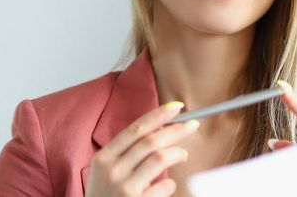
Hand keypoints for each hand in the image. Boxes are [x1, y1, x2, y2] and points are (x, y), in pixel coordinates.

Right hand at [85, 102, 199, 196]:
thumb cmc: (106, 195)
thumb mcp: (105, 171)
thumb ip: (125, 152)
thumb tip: (160, 129)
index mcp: (104, 158)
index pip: (135, 129)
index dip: (158, 115)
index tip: (177, 107)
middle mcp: (113, 170)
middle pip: (151, 141)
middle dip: (176, 130)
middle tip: (193, 125)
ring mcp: (125, 188)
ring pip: (161, 158)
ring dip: (178, 153)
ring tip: (183, 155)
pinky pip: (165, 186)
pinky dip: (171, 184)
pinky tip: (168, 186)